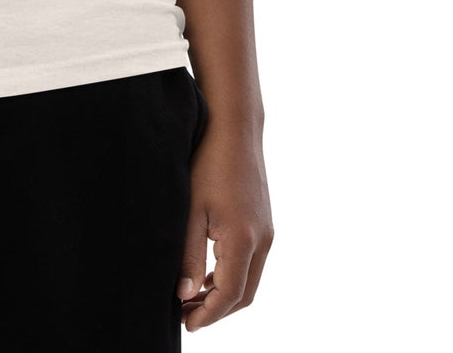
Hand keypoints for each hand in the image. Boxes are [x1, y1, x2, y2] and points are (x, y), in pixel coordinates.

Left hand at [176, 125, 273, 330]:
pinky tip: (208, 272)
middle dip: (217, 311)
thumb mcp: (191, 210)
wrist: (235, 128)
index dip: (208, 315)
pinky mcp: (264, 223)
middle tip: (187, 315)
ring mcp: (266, 231)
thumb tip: (186, 294)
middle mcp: (262, 240)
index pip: (230, 295)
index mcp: (244, 240)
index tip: (186, 324)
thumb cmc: (208, 163)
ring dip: (225, 294)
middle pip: (244, 294)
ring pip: (250, 280)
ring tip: (192, 297)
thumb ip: (189, 255)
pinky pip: (252, 262)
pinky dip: (232, 275)